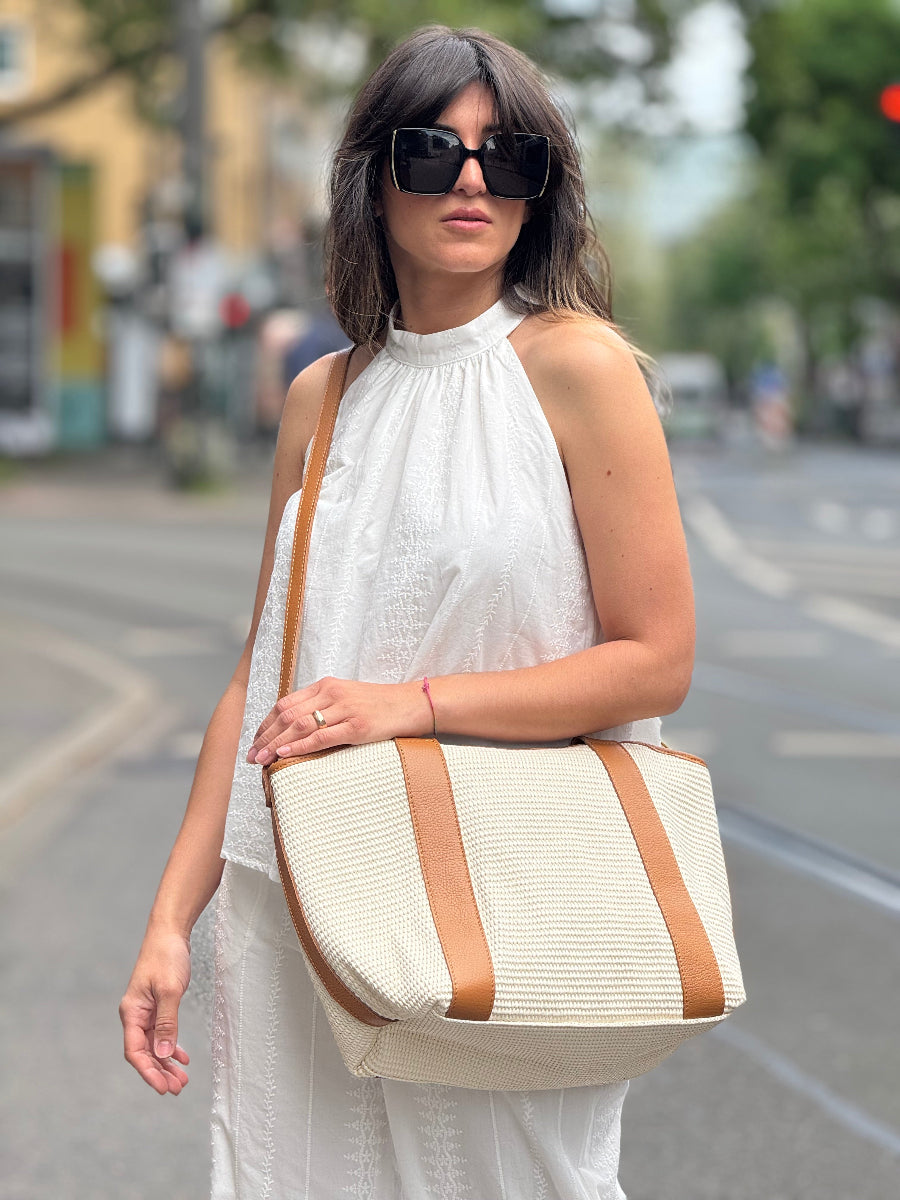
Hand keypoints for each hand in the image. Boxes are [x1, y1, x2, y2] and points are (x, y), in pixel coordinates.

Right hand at [119, 929, 191, 1095]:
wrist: (170, 932)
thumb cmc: (166, 957)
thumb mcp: (169, 991)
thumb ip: (167, 1023)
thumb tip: (163, 1055)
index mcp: (132, 1012)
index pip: (135, 1051)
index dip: (148, 1072)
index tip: (163, 1088)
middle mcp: (136, 1015)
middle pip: (145, 1052)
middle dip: (159, 1072)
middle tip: (177, 1088)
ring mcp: (146, 1011)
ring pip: (155, 1045)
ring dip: (167, 1062)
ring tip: (182, 1080)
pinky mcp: (157, 1006)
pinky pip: (162, 1033)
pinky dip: (171, 1046)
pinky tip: (182, 1057)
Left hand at [246, 676, 433, 764]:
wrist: (410, 704)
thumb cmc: (378, 705)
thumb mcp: (346, 698)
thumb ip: (322, 706)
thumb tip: (294, 728)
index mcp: (326, 685)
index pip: (286, 703)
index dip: (266, 723)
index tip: (255, 740)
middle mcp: (332, 694)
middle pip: (287, 715)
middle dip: (265, 736)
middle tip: (251, 755)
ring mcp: (344, 709)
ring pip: (300, 726)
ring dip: (276, 744)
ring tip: (262, 759)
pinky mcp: (356, 726)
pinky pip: (321, 737)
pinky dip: (299, 746)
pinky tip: (285, 754)